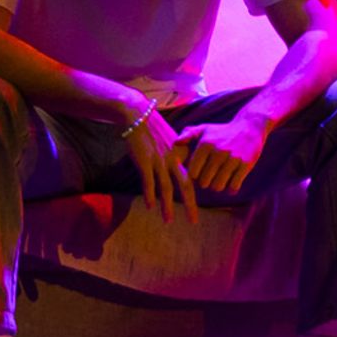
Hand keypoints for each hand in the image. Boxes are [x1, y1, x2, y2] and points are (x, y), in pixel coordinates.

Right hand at [118, 103, 197, 218]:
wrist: (139, 115)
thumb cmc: (154, 129)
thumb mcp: (172, 140)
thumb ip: (178, 154)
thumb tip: (181, 168)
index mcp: (182, 154)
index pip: (192, 176)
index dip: (196, 192)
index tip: (197, 206)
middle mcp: (174, 159)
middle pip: (186, 185)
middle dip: (190, 204)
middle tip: (195, 221)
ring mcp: (160, 161)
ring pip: (166, 187)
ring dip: (167, 206)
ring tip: (169, 221)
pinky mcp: (145, 161)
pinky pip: (148, 181)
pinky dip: (150, 194)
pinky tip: (151, 206)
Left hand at [177, 116, 267, 197]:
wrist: (250, 126)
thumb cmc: (224, 131)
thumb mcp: (205, 129)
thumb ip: (188, 134)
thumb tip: (175, 144)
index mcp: (205, 144)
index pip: (193, 174)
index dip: (196, 175)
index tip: (202, 171)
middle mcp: (218, 151)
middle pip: (204, 182)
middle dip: (207, 182)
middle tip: (213, 176)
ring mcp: (232, 158)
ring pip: (218, 186)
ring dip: (219, 186)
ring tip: (221, 179)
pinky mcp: (245, 164)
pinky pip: (233, 186)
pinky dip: (232, 188)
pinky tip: (232, 184)